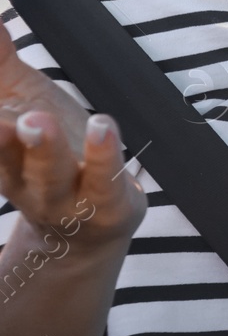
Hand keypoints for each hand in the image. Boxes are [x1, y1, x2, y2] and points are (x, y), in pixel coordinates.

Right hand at [0, 25, 145, 251]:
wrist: (85, 232)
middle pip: (4, 157)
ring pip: (50, 173)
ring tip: (38, 118)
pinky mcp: (107, 204)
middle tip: (0, 116)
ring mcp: (64, 197)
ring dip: (43, 147)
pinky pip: (104, 181)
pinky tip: (105, 125)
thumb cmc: (49, 155)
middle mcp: (21, 180)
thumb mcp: (20, 103)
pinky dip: (104, 155)